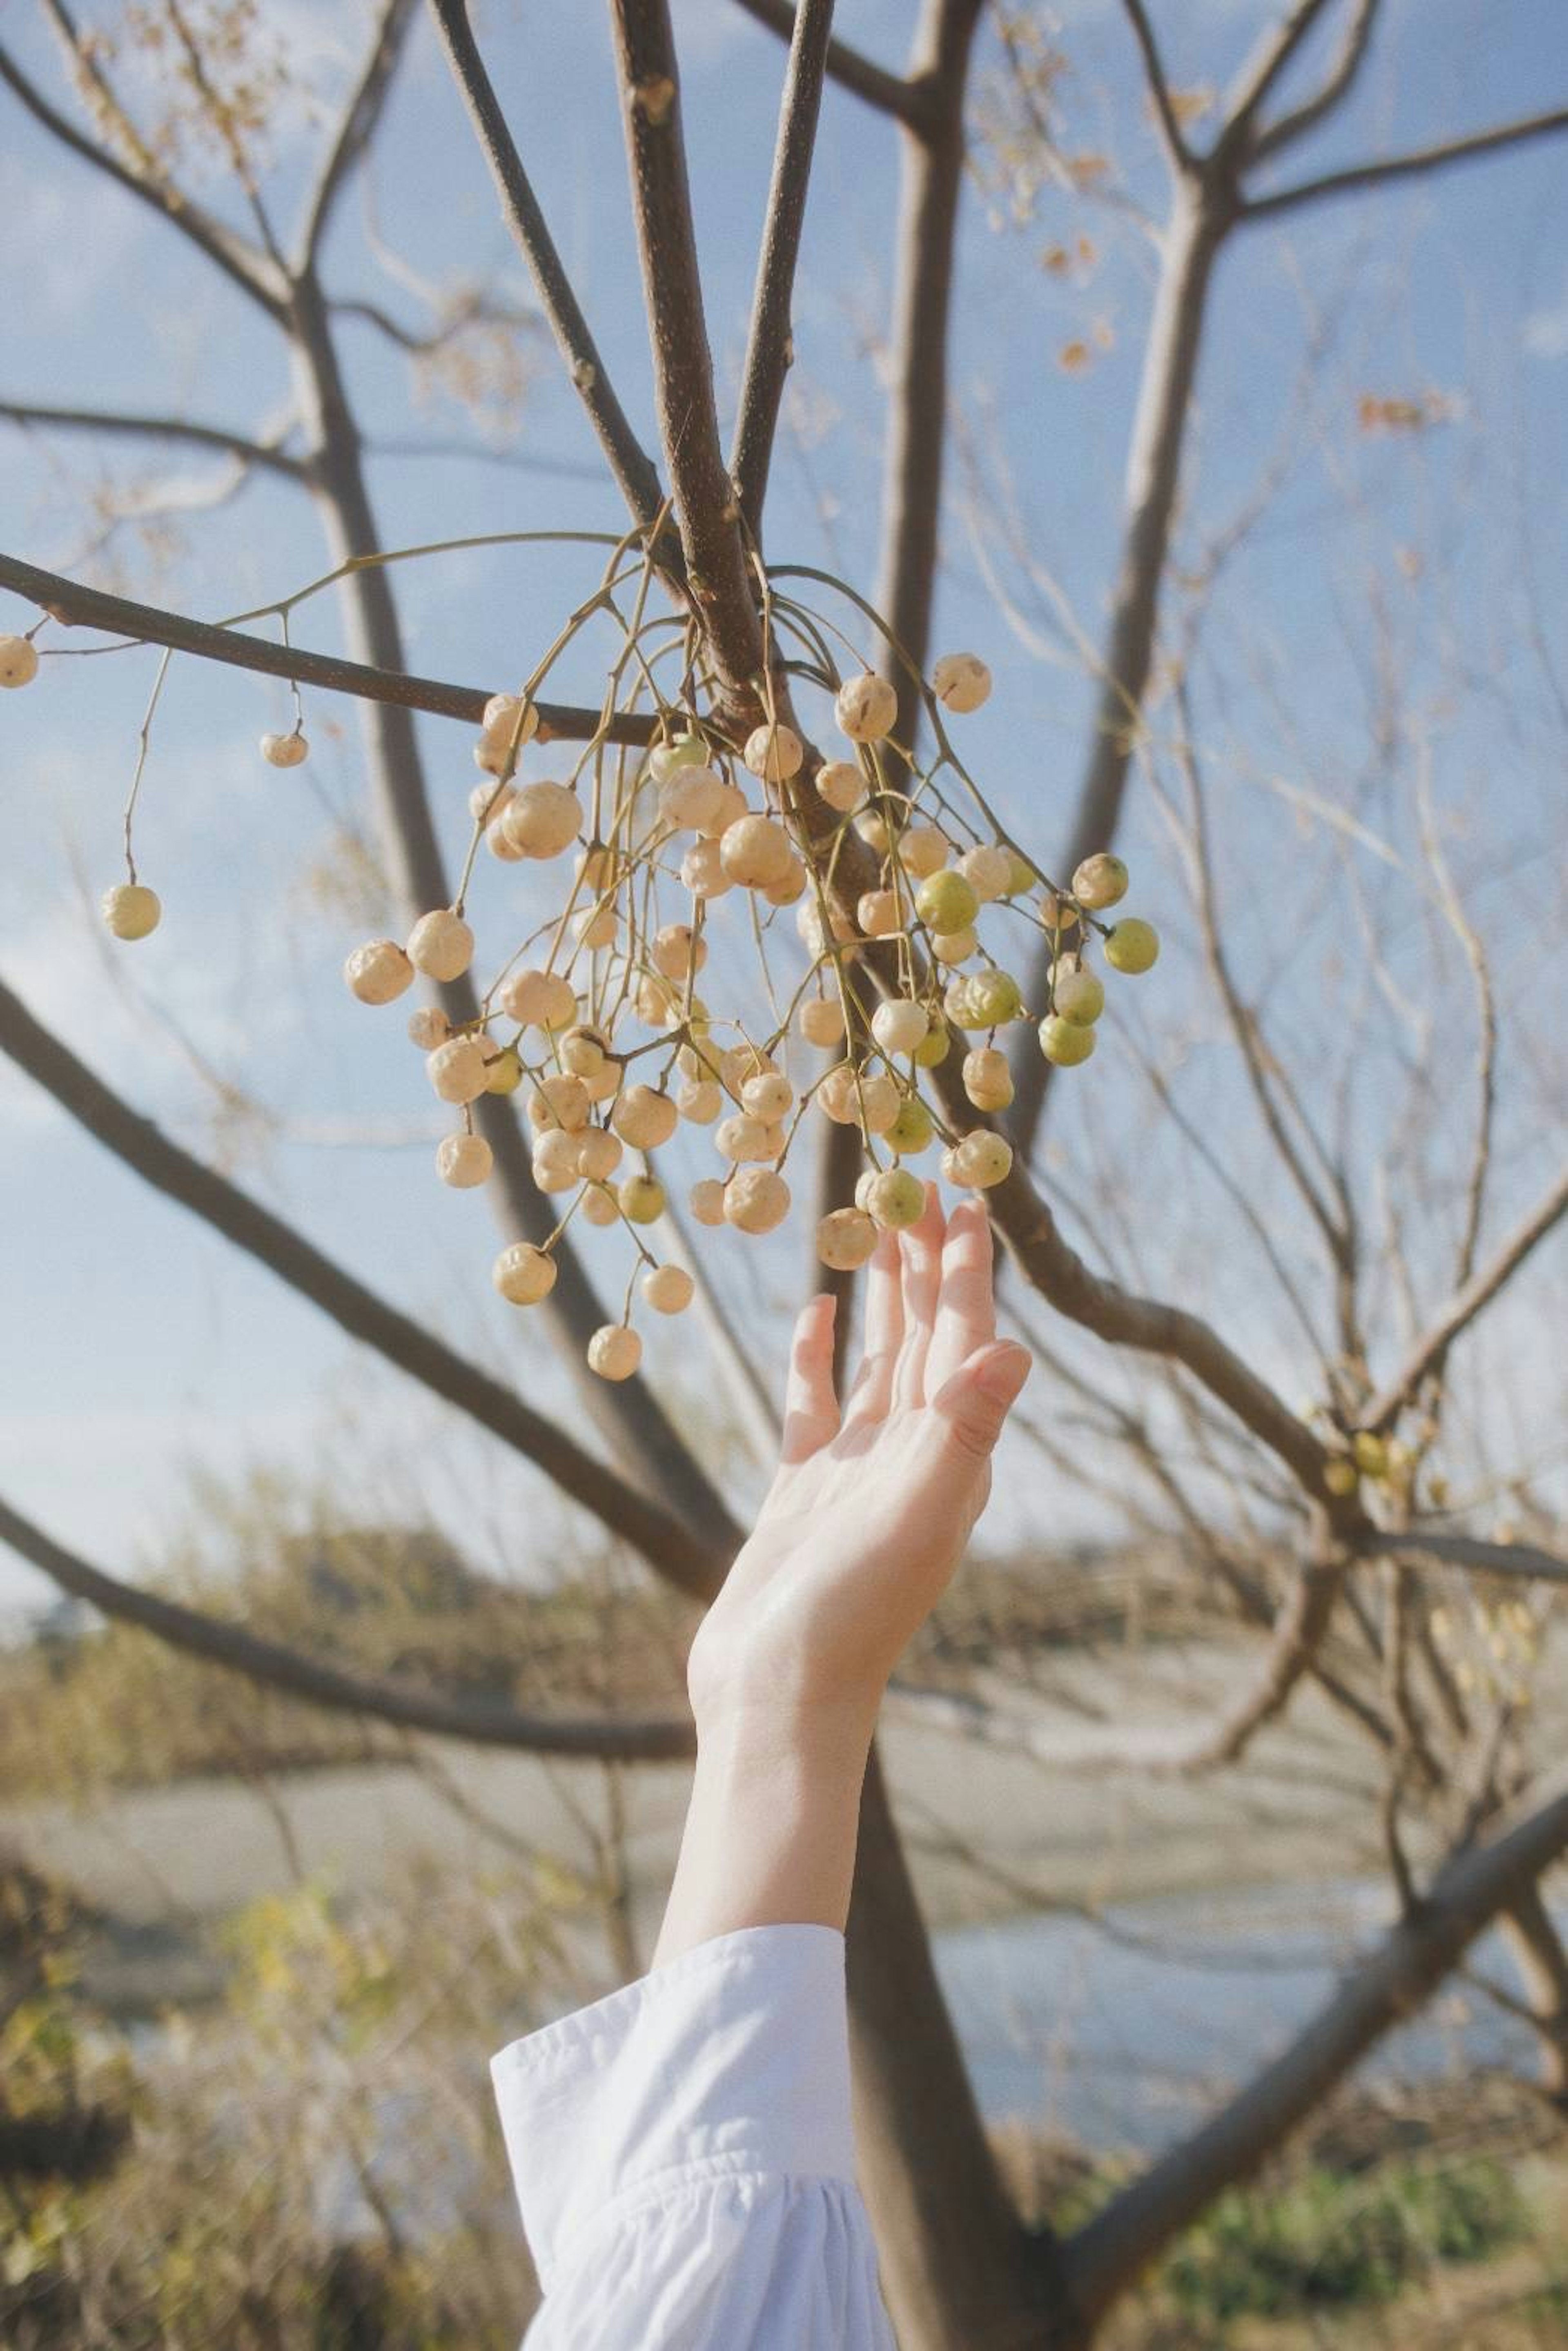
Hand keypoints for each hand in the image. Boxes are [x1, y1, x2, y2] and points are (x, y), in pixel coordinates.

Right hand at [686, 1188, 1030, 1741]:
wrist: (780, 1696)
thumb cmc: (851, 1616)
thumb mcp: (916, 1515)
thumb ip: (963, 1431)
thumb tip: (1017, 1350)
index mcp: (952, 1455)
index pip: (966, 1337)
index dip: (966, 1265)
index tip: (965, 1193)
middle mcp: (915, 1456)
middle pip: (926, 1337)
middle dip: (925, 1262)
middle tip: (918, 1182)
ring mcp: (857, 1473)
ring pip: (877, 1362)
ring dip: (881, 1299)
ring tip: (876, 1231)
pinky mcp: (805, 1491)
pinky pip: (817, 1406)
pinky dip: (819, 1359)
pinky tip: (815, 1314)